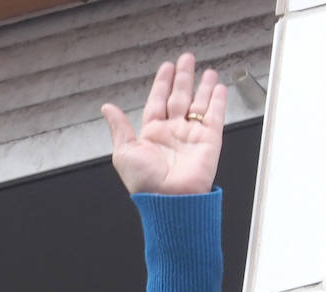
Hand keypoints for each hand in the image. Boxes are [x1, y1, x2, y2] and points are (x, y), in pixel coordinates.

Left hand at [101, 53, 225, 195]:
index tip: (166, 66)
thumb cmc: (144, 181)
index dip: (162, 84)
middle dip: (183, 78)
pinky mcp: (209, 140)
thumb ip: (119, 127)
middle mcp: (172, 132)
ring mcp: (191, 135)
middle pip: (179, 97)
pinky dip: (218, 101)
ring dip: (203, 87)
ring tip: (207, 70)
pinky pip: (214, 116)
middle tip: (187, 58)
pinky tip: (219, 87)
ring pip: (198, 104)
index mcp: (151, 134)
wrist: (169, 199)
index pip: (157, 101)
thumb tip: (107, 108)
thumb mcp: (124, 151)